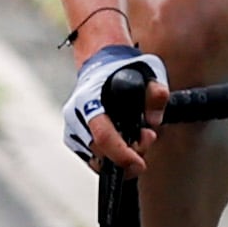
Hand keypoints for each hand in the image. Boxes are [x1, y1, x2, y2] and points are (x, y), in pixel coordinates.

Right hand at [63, 46, 168, 174]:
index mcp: (88, 99)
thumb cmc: (121, 68)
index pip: (102, 136)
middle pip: (100, 152)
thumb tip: (153, 120)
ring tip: (135, 138)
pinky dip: (109, 156)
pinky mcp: (72, 137)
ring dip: (119, 157)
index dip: (121, 154)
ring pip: (96, 159)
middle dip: (128, 154)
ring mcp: (71, 127)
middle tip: (146, 139)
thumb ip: (156, 93)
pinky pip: (91, 158)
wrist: (99, 63)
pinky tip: (121, 143)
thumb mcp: (148, 72)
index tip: (139, 163)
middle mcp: (75, 115)